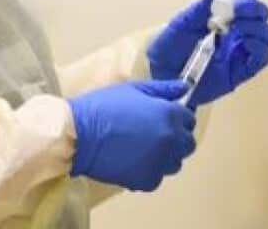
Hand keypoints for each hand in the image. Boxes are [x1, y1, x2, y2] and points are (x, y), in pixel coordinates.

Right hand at [67, 80, 197, 191]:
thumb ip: (163, 89)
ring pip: (174, 163)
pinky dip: (148, 170)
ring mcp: (160, 162)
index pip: (189, 119)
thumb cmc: (103, 107)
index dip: (178, 117)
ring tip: (142, 148)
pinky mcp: (147, 181)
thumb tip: (184, 87)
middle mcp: (170, 140)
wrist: (78, 135)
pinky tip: (132, 159)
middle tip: (154, 133)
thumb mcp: (133, 89)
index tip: (165, 117)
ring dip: (165, 156)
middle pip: (187, 144)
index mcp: (169, 115)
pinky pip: (157, 177)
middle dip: (176, 138)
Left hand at [147, 0, 267, 108]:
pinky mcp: (241, 71)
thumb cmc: (170, 46)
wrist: (161, 74)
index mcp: (223, 15)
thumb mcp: (183, 22)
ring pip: (266, 35)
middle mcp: (237, 31)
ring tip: (237, 26)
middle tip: (237, 8)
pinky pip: (262, 58)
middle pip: (260, 15)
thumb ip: (202, 8)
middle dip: (254, 7)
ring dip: (257, 26)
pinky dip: (259, 47)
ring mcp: (241, 51)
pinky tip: (245, 42)